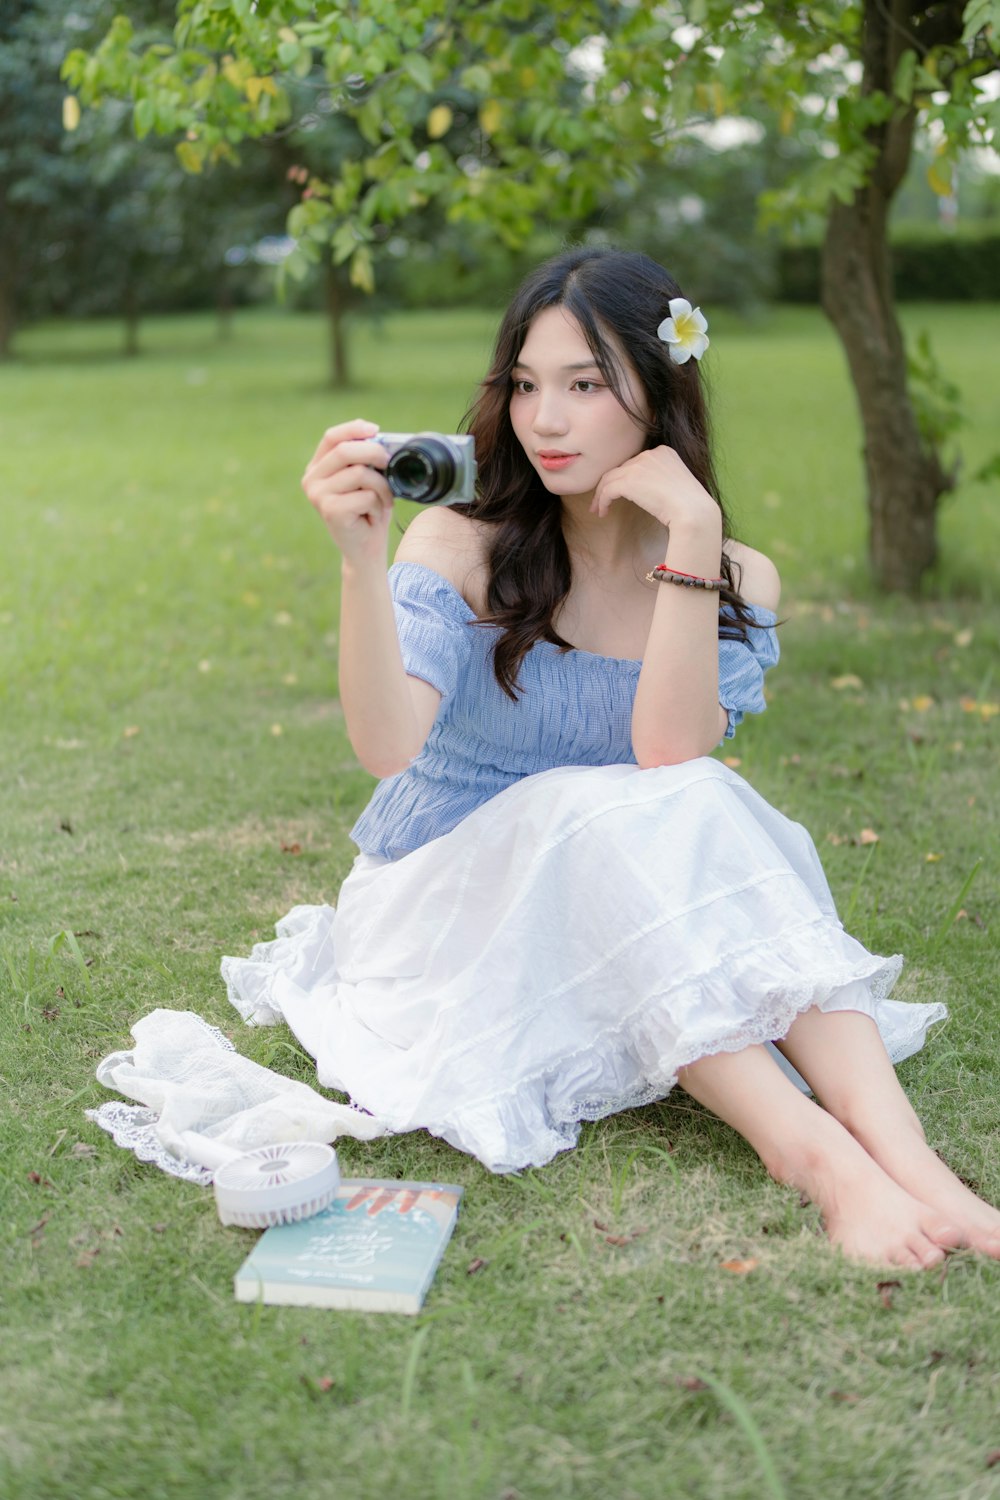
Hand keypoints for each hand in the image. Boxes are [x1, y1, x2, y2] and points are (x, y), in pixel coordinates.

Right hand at [301, 417, 392, 563]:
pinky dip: (378, 504)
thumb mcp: (367, 479)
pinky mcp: (330, 510)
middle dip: (374, 453)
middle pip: (345, 450)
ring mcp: (318, 495)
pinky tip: (373, 515)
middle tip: (389, 465)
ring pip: (359, 473)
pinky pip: (365, 495)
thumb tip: (377, 435)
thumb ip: (366, 458)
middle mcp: (312, 479)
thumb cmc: (369, 511)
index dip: (354, 429)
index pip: (331, 437)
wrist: (365, 548)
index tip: (375, 430)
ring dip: (381, 486)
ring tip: (383, 500)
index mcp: (318, 467)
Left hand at [590, 445, 720, 537]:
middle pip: (621, 468)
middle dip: (609, 485)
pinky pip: (607, 490)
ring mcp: (639, 466)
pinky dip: (602, 501)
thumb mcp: (677, 484)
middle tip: (601, 502)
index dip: (624, 478)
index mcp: (664, 452)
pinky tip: (603, 512)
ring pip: (610, 478)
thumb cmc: (690, 507)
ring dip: (601, 494)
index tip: (618, 492)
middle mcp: (650, 454)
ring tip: (598, 509)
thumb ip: (660, 479)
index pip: (635, 463)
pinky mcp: (629, 480)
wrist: (694, 512)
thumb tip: (644, 491)